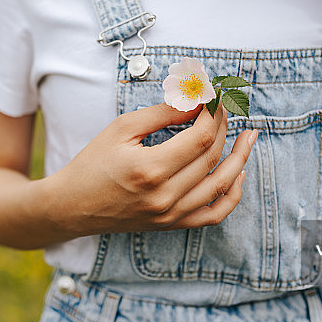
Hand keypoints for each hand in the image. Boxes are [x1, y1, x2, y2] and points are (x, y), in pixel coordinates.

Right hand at [43, 102, 255, 236]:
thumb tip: (198, 101)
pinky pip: (213, 215)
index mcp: (151, 169)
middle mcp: (165, 196)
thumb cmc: (93, 162)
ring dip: (239, 157)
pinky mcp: (171, 225)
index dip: (214, 112)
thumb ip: (163, 113)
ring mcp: (170, 215)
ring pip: (219, 185)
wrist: (72, 206)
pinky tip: (238, 173)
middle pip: (212, 156)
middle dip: (223, 127)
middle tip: (225, 107)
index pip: (200, 136)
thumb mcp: (122, 128)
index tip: (215, 95)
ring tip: (249, 136)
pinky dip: (231, 195)